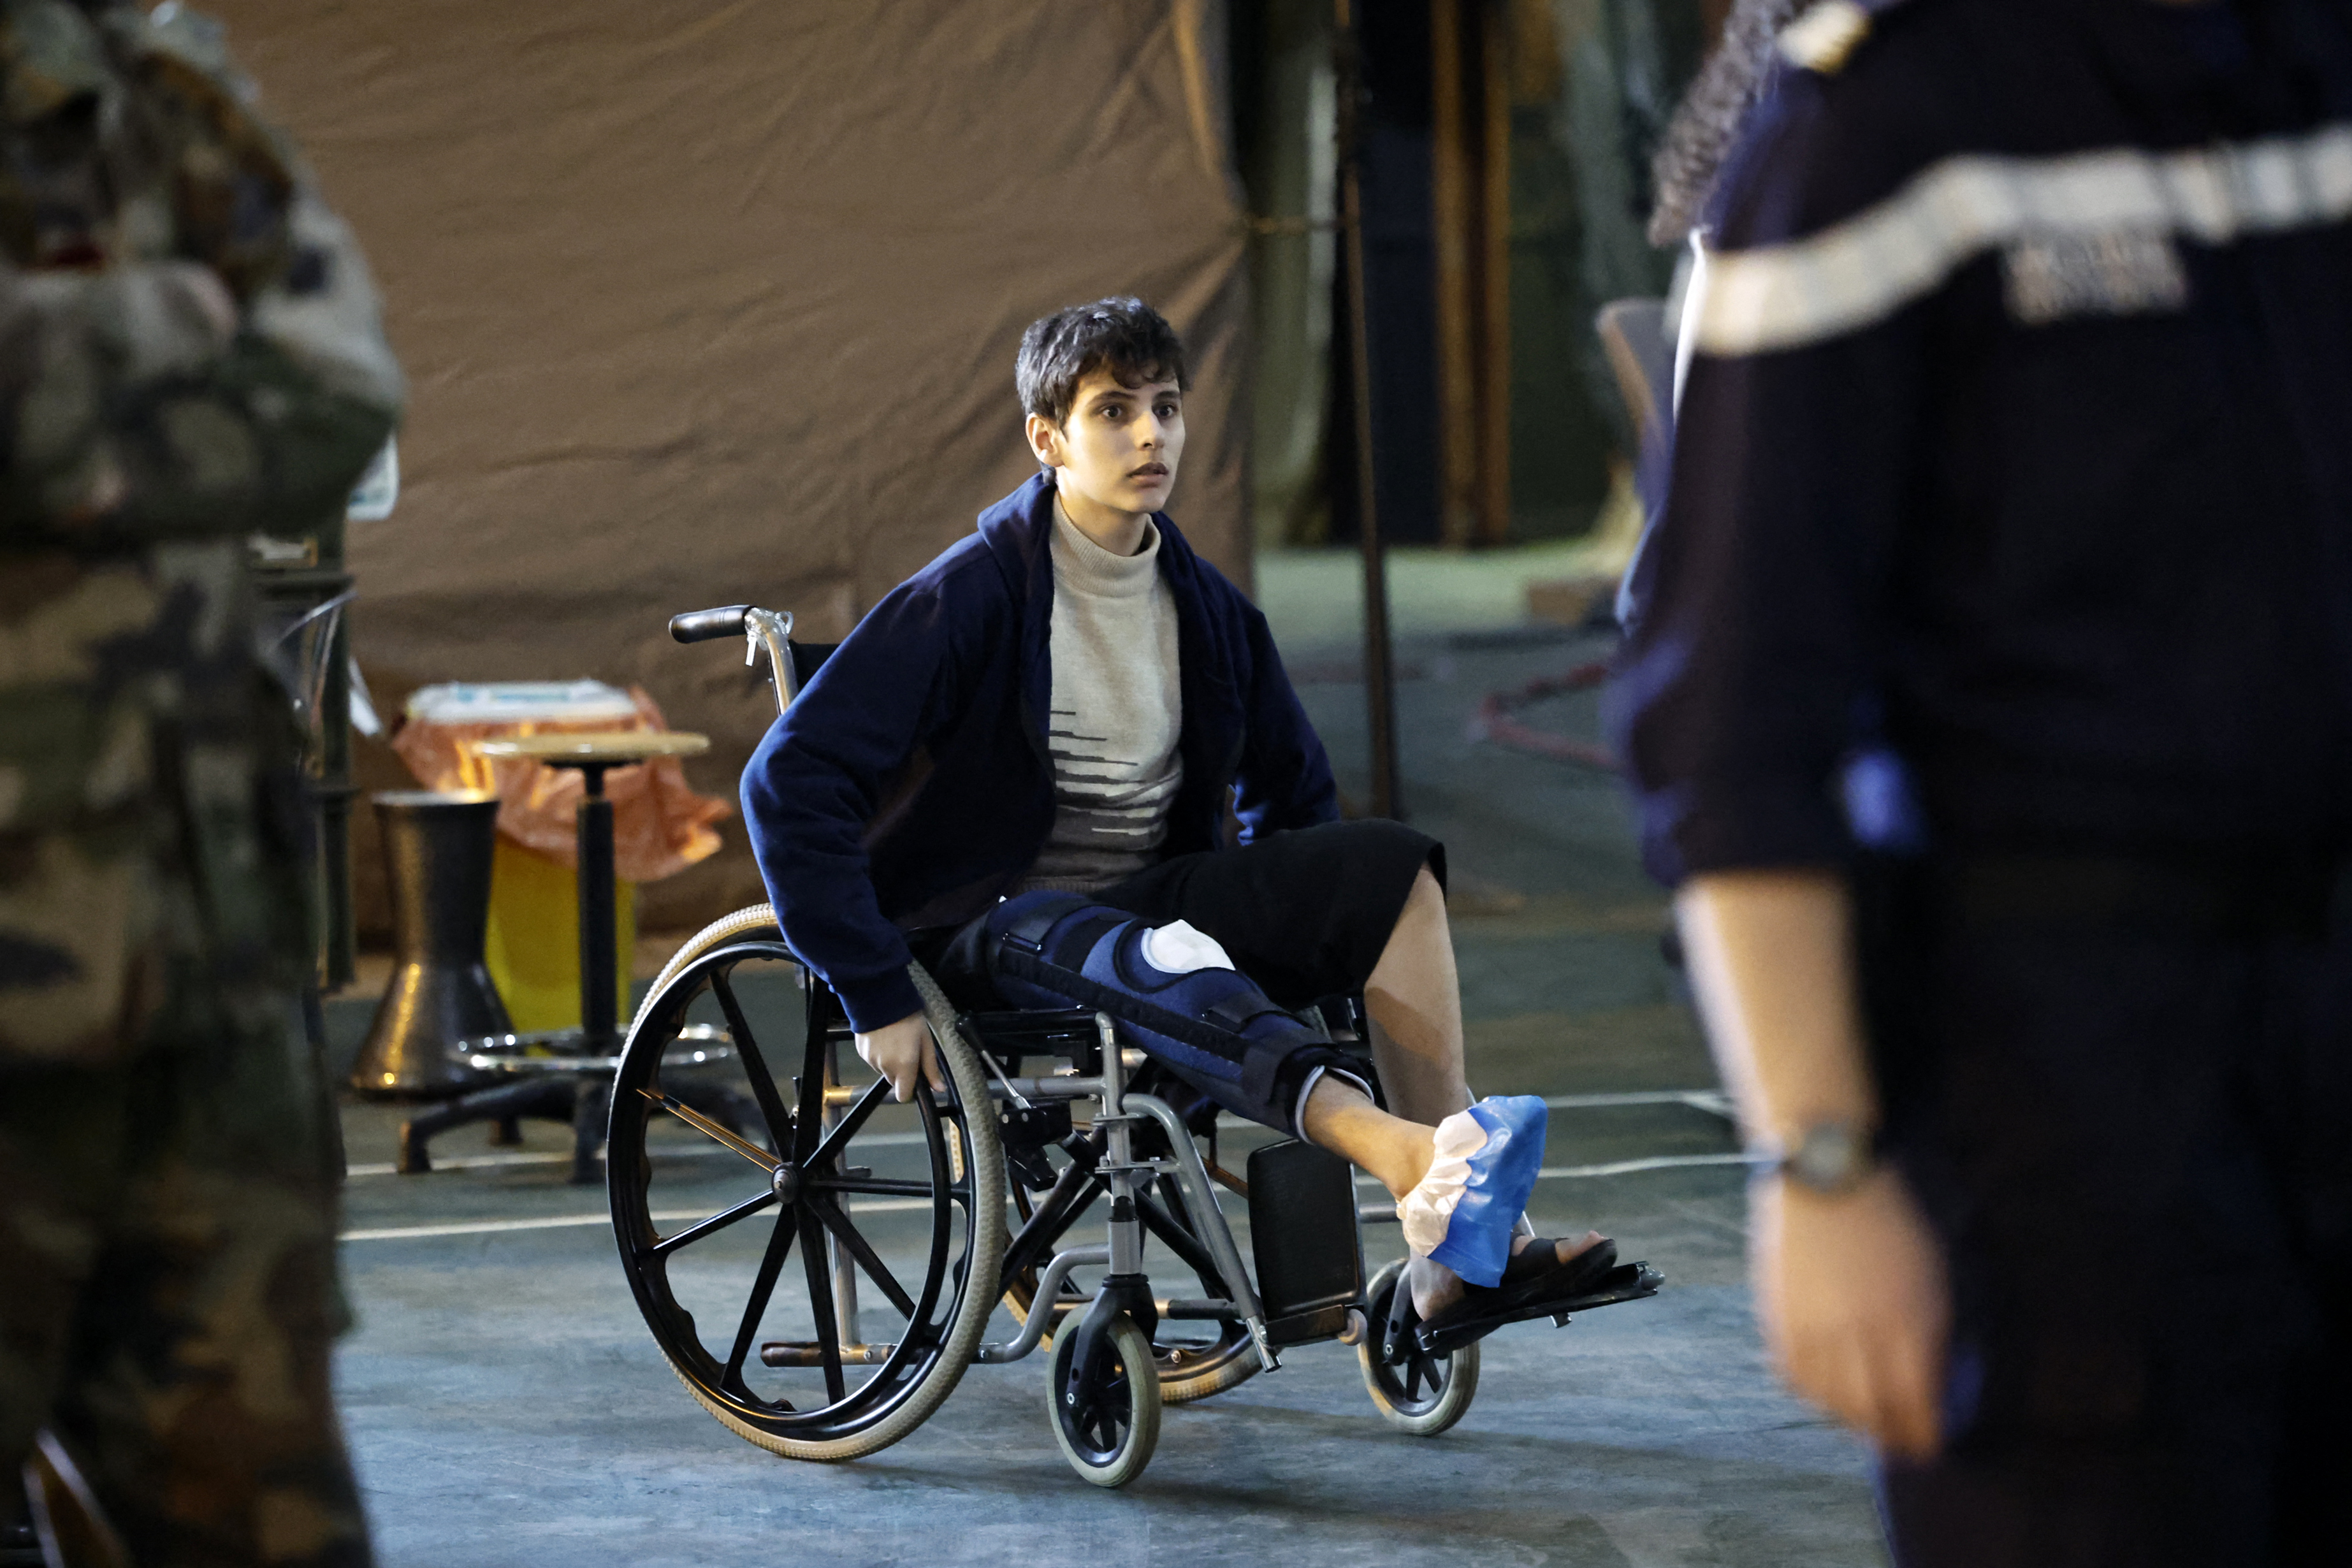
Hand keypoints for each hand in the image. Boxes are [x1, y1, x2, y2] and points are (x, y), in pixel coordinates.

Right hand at [853, 1012, 945, 1102]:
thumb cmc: (908, 1018)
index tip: (914, 1078)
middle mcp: (885, 1067)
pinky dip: (878, 1054)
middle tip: (907, 1051)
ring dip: (889, 1063)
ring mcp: (870, 1060)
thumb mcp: (925, 1040)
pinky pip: (872, 1060)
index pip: (903, 1095)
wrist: (880, 998)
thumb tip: (939, 1089)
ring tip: (894, 1041)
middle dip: (901, 1072)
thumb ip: (930, 1067)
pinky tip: (882, 1038)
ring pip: (883, 1070)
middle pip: (894, 1081)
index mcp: (904, 1066)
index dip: (910, 1090)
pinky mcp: (861, 1052)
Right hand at [1752, 1167, 1948, 1459]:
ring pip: (1830, 1402)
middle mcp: (1859, 1333)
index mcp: (1909, 1321)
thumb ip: (1936, 1332)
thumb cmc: (1890, 1219)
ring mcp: (1812, 1327)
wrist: (1825, 1173)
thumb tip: (1937, 1384)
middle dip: (1889, 1437)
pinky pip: (1792, 1377)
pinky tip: (1824, 1393)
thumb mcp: (1933, 1275)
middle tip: (1899, 1446)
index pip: (1917, 1405)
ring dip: (1849, 1421)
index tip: (1931, 1448)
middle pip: (1872, 1412)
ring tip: (1863, 1424)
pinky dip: (1811, 1394)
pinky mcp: (1776, 1317)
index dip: (1924, 1436)